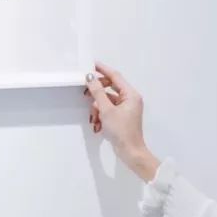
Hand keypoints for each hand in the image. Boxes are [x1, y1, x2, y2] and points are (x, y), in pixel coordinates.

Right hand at [82, 60, 157, 178]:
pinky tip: (97, 125)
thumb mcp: (106, 110)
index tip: (91, 64)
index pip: (115, 76)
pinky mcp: (122, 117)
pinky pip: (109, 110)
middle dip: (97, 94)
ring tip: (94, 119)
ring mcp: (126, 108)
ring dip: (97, 108)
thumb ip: (97, 92)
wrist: (130, 152)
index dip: (102, 69)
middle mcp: (130, 99)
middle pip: (110, 88)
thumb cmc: (122, 131)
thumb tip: (90, 78)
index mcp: (131, 94)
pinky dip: (101, 115)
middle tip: (85, 94)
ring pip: (107, 101)